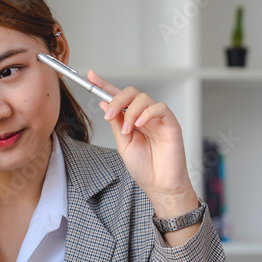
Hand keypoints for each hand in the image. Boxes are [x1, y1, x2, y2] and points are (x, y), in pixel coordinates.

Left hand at [87, 70, 196, 215]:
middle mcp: (144, 115)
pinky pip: (160, 108)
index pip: (118, 97)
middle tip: (109, 116)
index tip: (90, 76)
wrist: (159, 185)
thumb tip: (104, 104)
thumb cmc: (144, 167)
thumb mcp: (123, 143)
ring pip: (143, 98)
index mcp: (131, 119)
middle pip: (130, 93)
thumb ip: (116, 123)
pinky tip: (140, 125)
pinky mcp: (171, 123)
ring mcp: (158, 118)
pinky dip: (147, 113)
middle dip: (116, 100)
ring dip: (131, 111)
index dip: (104, 85)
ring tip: (127, 130)